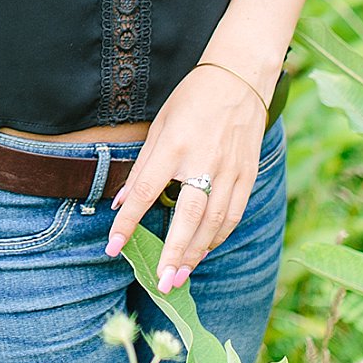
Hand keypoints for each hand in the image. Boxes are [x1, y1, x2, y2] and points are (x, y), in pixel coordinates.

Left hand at [104, 65, 268, 292]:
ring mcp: (231, 171)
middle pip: (188, 217)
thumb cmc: (192, 100)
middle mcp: (204, 162)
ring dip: (196, 252)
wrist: (239, 80)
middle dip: (173, 253)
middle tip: (161, 282)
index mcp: (175, 147)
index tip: (113, 247)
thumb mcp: (159, 126)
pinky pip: (234, 214)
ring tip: (179, 275)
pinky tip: (203, 251)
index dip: (128, 222)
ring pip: (214, 222)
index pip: (147, 192)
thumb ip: (143, 167)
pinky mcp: (248, 176)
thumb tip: (121, 201)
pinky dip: (218, 236)